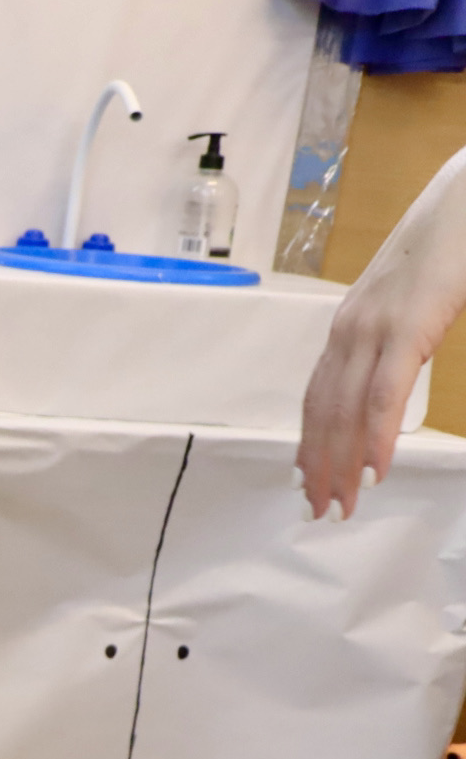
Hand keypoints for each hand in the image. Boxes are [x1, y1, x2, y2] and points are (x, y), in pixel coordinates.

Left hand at [299, 145, 465, 520]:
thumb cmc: (452, 247)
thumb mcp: (418, 305)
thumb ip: (400, 344)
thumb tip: (394, 381)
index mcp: (352, 324)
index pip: (318, 397)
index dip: (310, 443)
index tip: (307, 481)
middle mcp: (351, 328)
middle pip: (323, 412)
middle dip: (319, 466)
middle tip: (319, 511)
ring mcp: (374, 325)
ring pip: (345, 410)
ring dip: (340, 463)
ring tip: (340, 504)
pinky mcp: (407, 324)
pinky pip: (384, 393)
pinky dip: (374, 436)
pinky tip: (374, 469)